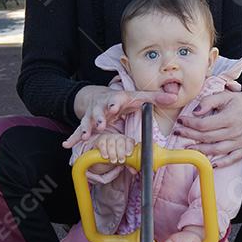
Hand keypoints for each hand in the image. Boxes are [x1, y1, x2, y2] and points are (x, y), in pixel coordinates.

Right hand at [63, 85, 177, 147]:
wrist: (99, 97)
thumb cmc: (121, 99)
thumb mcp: (137, 96)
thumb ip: (155, 98)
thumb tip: (174, 97)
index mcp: (114, 99)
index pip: (114, 100)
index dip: (114, 103)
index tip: (115, 107)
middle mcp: (101, 107)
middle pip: (99, 111)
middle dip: (99, 117)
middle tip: (100, 124)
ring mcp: (92, 115)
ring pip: (87, 122)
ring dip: (86, 129)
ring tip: (86, 137)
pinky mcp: (86, 124)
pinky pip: (78, 131)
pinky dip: (73, 138)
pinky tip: (67, 145)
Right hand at [94, 132, 134, 163]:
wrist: (104, 149)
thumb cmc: (117, 153)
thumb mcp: (123, 158)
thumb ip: (129, 164)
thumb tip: (134, 171)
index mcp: (126, 140)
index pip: (129, 141)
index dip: (129, 147)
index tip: (128, 154)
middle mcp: (118, 137)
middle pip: (120, 142)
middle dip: (121, 152)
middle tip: (121, 160)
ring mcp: (109, 137)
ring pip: (111, 143)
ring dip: (112, 153)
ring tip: (113, 161)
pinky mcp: (101, 139)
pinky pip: (102, 144)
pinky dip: (104, 151)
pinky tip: (105, 156)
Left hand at [173, 82, 241, 165]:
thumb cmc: (238, 100)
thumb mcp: (224, 95)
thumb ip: (208, 101)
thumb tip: (195, 112)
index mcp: (229, 118)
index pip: (203, 125)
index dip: (189, 124)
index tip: (180, 121)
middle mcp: (235, 131)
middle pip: (207, 138)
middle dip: (190, 136)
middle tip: (178, 132)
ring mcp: (241, 141)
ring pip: (217, 150)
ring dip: (201, 150)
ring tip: (189, 148)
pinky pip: (233, 158)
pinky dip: (222, 163)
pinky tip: (211, 164)